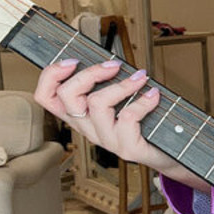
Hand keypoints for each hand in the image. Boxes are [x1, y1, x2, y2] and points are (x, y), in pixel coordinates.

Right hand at [34, 56, 173, 172]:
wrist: (167, 154)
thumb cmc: (144, 123)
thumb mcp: (119, 99)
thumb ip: (108, 83)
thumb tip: (109, 60)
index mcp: (80, 115)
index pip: (46, 97)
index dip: (50, 76)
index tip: (71, 61)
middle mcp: (87, 128)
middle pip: (67, 95)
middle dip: (89, 73)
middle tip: (113, 65)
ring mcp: (106, 140)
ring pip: (97, 103)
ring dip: (121, 85)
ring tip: (140, 78)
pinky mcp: (127, 148)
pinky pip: (127, 117)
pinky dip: (143, 101)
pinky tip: (153, 95)